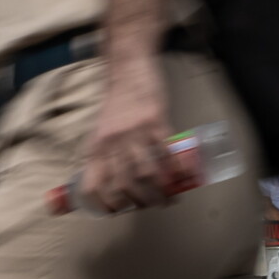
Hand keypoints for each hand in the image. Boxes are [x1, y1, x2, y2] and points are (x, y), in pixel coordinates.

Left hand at [79, 54, 171, 213]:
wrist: (127, 67)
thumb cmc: (117, 100)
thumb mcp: (101, 129)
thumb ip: (106, 153)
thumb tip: (111, 180)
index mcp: (96, 146)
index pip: (92, 185)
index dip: (104, 203)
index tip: (118, 211)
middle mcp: (112, 142)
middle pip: (123, 185)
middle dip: (139, 202)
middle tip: (150, 205)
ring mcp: (134, 133)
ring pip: (146, 174)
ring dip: (159, 192)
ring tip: (168, 198)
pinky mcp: (156, 122)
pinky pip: (167, 153)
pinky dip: (177, 170)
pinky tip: (185, 177)